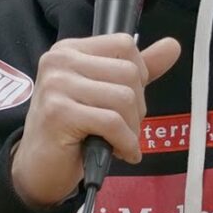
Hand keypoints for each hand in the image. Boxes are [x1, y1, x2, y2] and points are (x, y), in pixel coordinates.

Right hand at [10, 34, 180, 207]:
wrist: (39, 168)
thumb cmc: (73, 129)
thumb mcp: (107, 92)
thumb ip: (139, 68)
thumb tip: (172, 45)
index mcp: (70, 49)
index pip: (124, 44)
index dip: (139, 75)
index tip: (129, 99)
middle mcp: (59, 60)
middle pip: (129, 72)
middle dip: (138, 107)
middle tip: (125, 127)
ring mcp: (56, 85)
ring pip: (124, 98)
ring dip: (132, 128)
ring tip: (121, 141)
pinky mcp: (58, 112)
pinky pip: (112, 123)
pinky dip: (125, 143)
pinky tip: (121, 152)